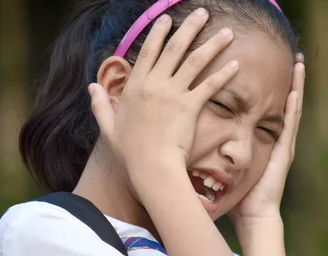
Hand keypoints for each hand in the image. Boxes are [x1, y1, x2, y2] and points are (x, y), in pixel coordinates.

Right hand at [89, 9, 239, 181]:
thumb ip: (99, 105)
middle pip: (174, 48)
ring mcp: (172, 94)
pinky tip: (236, 64)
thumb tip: (91, 87)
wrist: (150, 167)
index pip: (148, 52)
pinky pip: (209, 85)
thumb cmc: (130, 153)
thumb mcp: (108, 128)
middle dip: (190, 27)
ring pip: (195, 61)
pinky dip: (223, 74)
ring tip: (227, 31)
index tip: (167, 19)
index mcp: (134, 86)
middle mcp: (153, 84)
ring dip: (213, 43)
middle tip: (203, 13)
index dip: (158, 33)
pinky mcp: (190, 106)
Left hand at [229, 54, 305, 226]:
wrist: (254, 218)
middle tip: (293, 57)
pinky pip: (290, 126)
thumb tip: (195, 143)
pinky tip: (295, 91)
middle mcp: (278, 142)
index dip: (272, 89)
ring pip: (292, 110)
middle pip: (285, 104)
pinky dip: (294, 108)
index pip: (269, 109)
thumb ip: (217, 154)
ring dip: (297, 87)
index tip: (269, 66)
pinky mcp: (285, 154)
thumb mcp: (227, 168)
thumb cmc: (239, 197)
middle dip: (291, 81)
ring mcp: (284, 147)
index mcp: (265, 143)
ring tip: (300, 65)